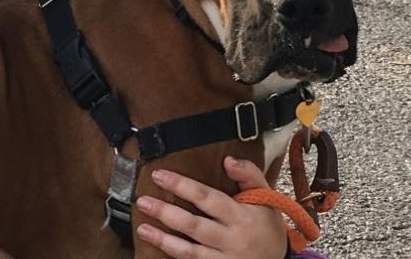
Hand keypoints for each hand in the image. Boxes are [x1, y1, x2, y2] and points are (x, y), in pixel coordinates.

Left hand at [135, 156, 286, 258]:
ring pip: (189, 251)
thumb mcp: (266, 198)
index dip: (181, 185)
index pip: (207, 197)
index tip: (159, 175)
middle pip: (193, 225)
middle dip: (165, 212)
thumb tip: (227, 160)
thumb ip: (249, 174)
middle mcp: (232, 239)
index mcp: (241, 216)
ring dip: (163, 240)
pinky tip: (160, 248)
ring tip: (143, 228)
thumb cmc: (268, 226)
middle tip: (142, 201)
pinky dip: (176, 257)